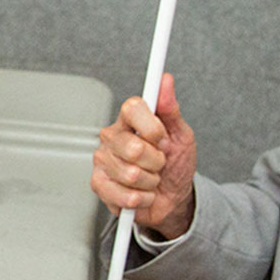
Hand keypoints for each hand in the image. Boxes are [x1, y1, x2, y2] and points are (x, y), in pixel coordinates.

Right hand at [91, 71, 196, 237]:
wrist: (172, 198)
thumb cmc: (175, 165)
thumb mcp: (181, 135)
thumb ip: (170, 109)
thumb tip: (165, 81)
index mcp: (131, 120)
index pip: (132, 107)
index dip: (151, 126)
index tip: (162, 138)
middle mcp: (113, 137)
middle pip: (134, 147)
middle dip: (156, 161)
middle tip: (158, 162)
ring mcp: (103, 160)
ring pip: (131, 174)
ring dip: (150, 182)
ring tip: (150, 178)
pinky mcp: (99, 184)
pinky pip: (124, 194)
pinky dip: (142, 198)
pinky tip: (141, 193)